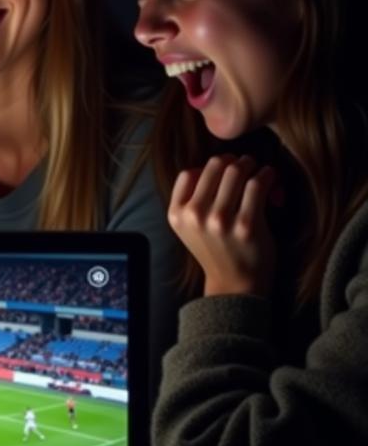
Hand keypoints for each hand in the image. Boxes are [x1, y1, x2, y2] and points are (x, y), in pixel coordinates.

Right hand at [168, 154, 276, 297]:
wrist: (234, 285)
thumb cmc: (216, 250)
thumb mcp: (189, 227)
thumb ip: (192, 199)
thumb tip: (217, 164)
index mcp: (176, 214)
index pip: (188, 173)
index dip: (208, 168)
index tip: (223, 172)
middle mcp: (194, 215)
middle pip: (214, 166)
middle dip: (233, 160)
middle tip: (245, 164)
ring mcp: (219, 220)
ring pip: (236, 171)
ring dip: (251, 164)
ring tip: (258, 169)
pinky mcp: (246, 225)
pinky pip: (257, 185)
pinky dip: (267, 175)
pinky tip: (270, 178)